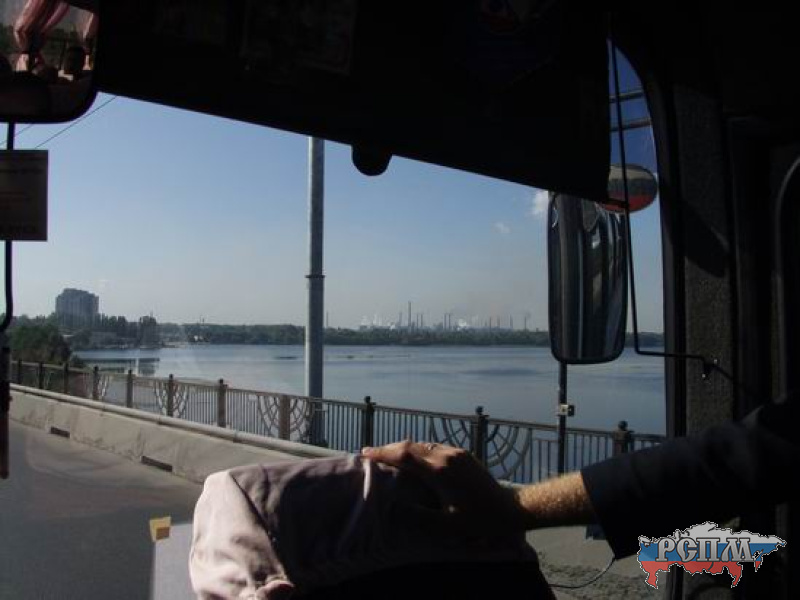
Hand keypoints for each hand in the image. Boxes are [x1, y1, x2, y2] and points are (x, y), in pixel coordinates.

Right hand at [361, 441, 526, 535]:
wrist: (511, 508)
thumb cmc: (479, 520)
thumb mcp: (446, 524)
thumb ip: (418, 516)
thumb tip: (394, 506)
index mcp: (439, 472)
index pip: (404, 456)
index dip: (382, 453)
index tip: (365, 453)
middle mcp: (446, 456)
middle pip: (411, 446)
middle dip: (389, 448)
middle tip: (371, 453)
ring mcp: (456, 453)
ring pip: (422, 444)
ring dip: (404, 448)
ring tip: (389, 456)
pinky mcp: (463, 454)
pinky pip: (435, 447)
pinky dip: (418, 450)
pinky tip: (414, 458)